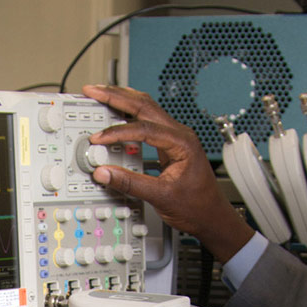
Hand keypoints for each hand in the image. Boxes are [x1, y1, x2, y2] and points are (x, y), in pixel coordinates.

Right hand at [82, 84, 255, 260]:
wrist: (212, 215)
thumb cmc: (197, 206)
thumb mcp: (161, 197)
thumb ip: (130, 184)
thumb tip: (106, 172)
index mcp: (182, 143)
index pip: (145, 128)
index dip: (118, 131)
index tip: (99, 138)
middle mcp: (180, 134)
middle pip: (144, 105)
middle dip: (116, 96)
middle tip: (93, 91)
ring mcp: (175, 136)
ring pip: (146, 108)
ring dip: (122, 99)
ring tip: (101, 93)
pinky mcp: (169, 143)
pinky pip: (148, 120)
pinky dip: (129, 112)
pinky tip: (117, 110)